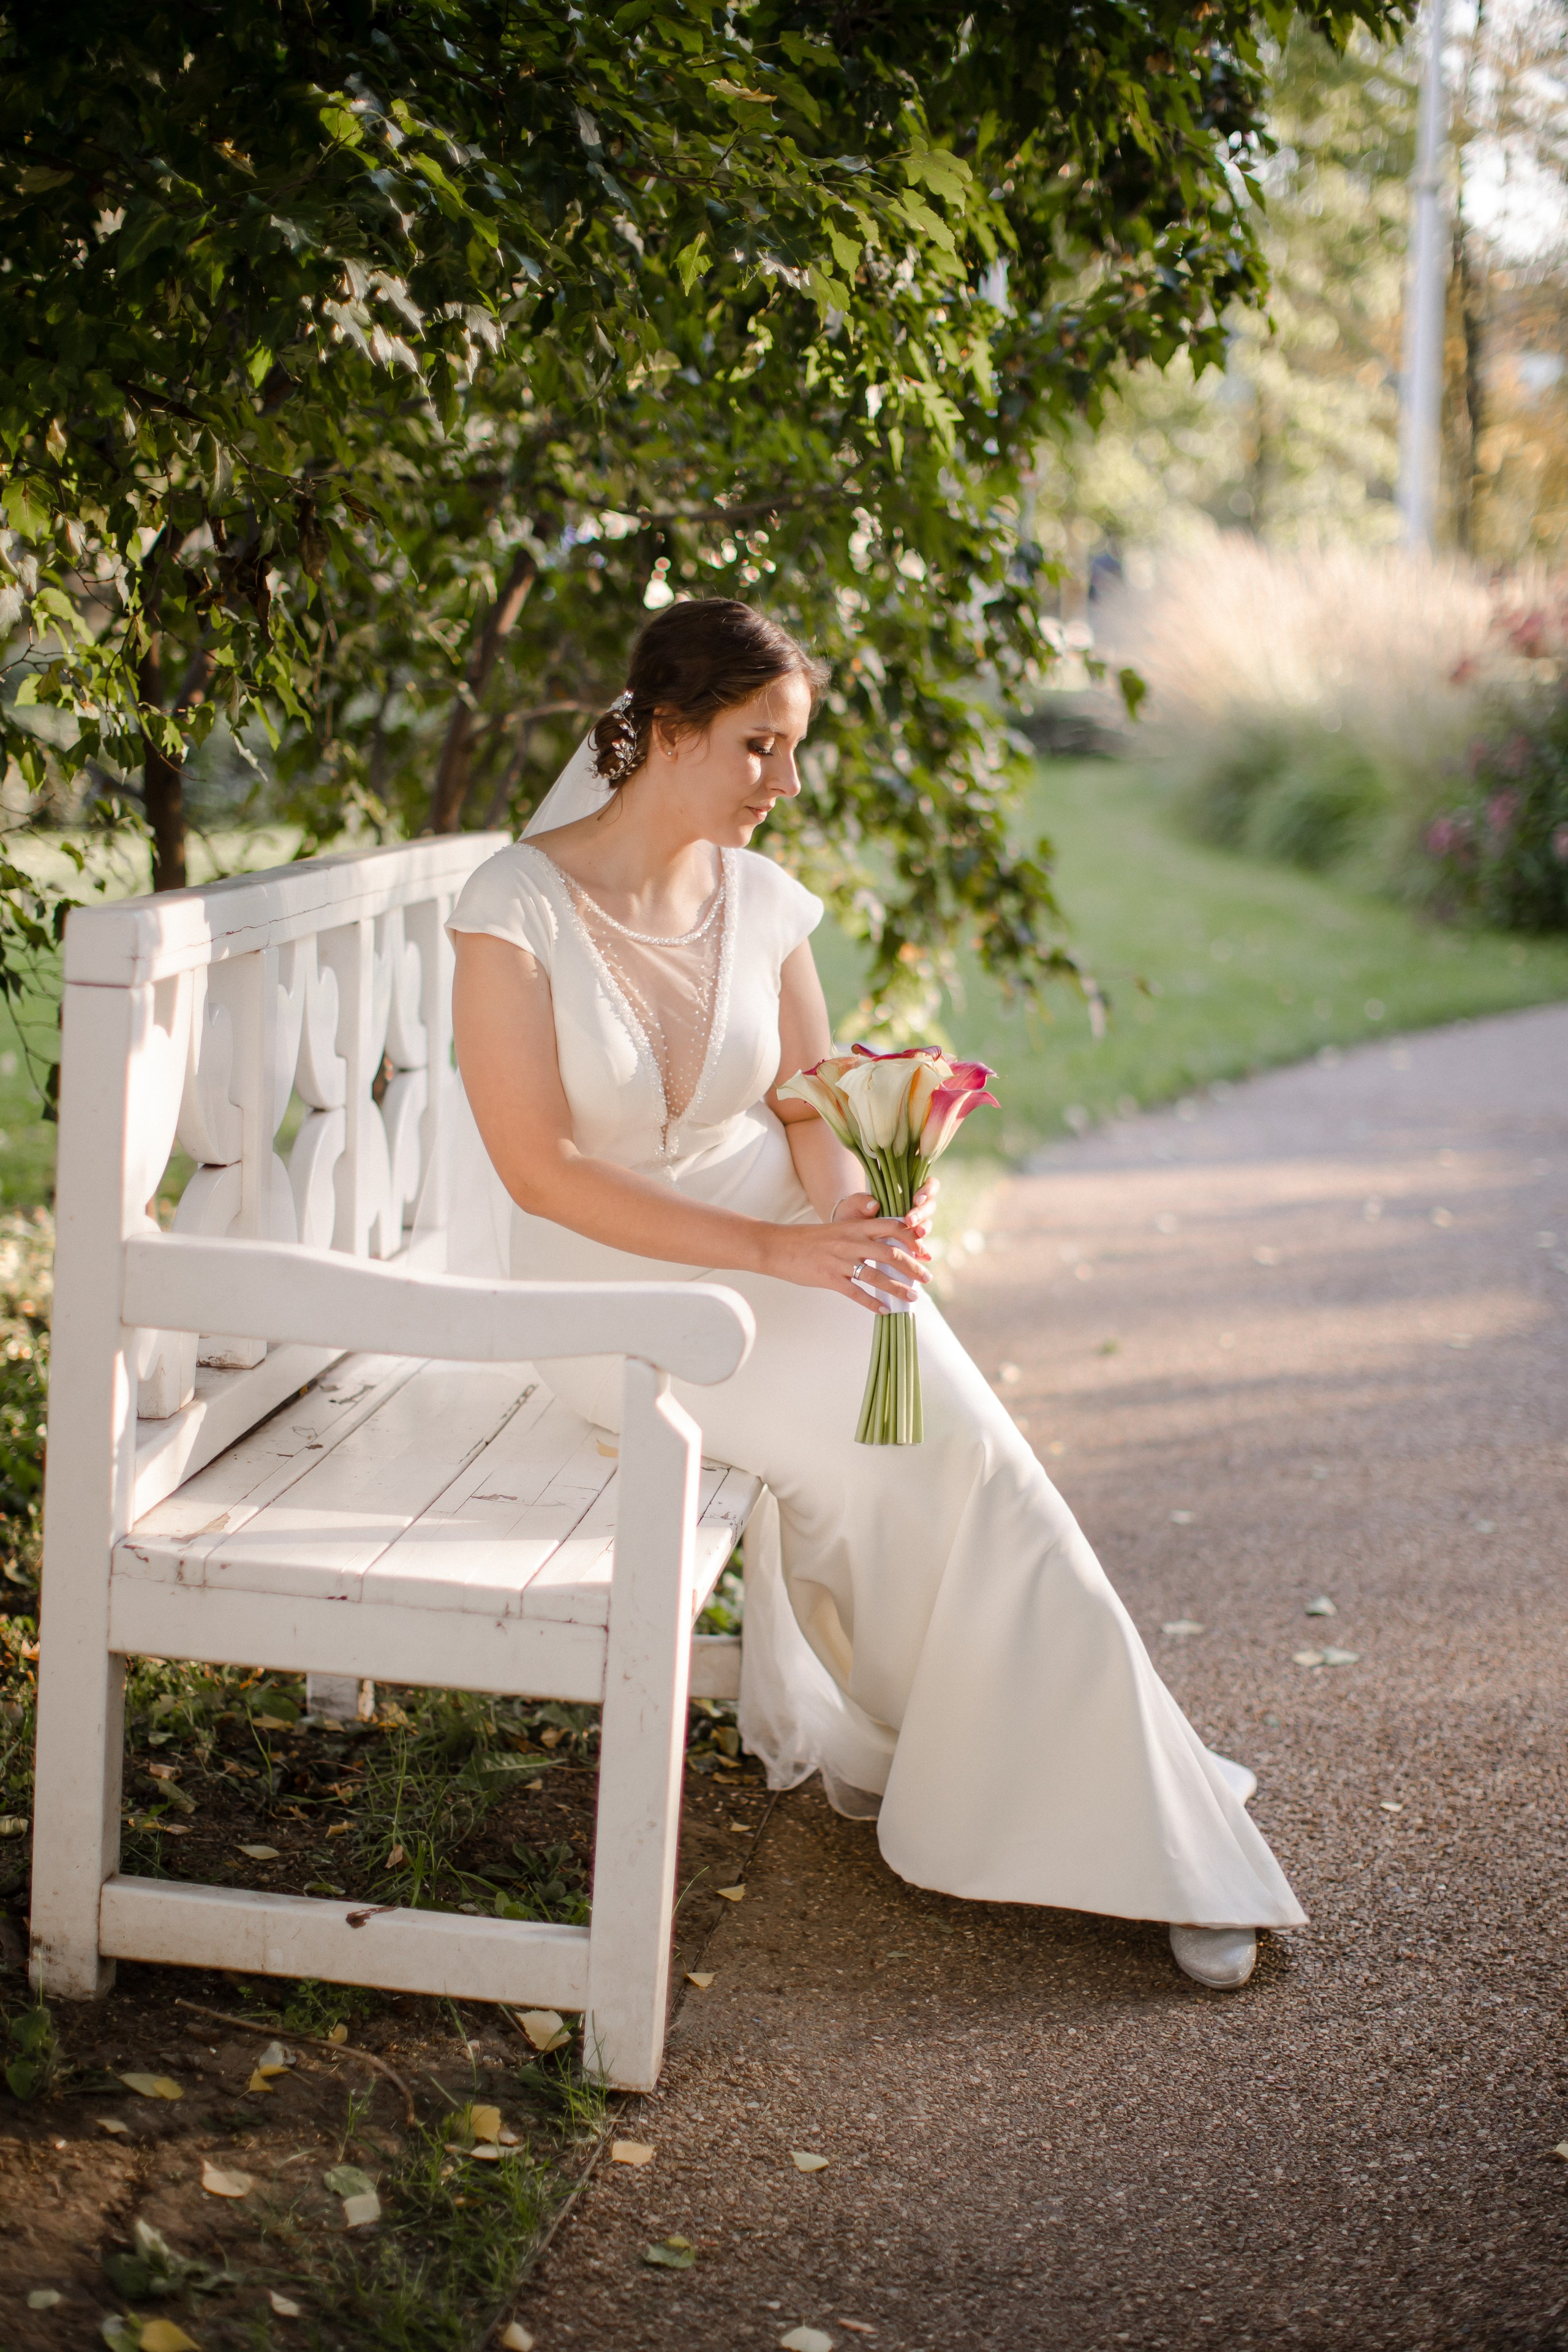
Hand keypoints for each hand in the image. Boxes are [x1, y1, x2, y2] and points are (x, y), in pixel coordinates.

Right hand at [762, 1207, 930, 1311]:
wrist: (777, 1245)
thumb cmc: (808, 1239)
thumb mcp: (837, 1229)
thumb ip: (860, 1235)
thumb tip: (884, 1246)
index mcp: (854, 1226)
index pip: (892, 1227)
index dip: (912, 1239)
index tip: (925, 1251)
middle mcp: (851, 1241)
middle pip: (891, 1253)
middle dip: (913, 1266)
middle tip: (927, 1278)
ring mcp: (840, 1261)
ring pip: (877, 1276)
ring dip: (898, 1288)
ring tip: (913, 1297)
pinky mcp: (829, 1278)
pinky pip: (855, 1293)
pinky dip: (872, 1303)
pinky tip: (884, 1310)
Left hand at [832, 1177, 939, 1246]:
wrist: (844, 1235)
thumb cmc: (850, 1214)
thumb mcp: (852, 1205)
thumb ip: (861, 1201)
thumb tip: (875, 1205)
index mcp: (902, 1194)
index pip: (927, 1186)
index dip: (927, 1190)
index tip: (916, 1199)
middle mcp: (911, 1209)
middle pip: (930, 1206)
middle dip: (923, 1213)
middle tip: (911, 1220)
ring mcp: (912, 1227)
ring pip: (927, 1225)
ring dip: (924, 1229)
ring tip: (917, 1235)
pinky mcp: (909, 1245)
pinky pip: (920, 1248)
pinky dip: (922, 1252)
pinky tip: (923, 1256)